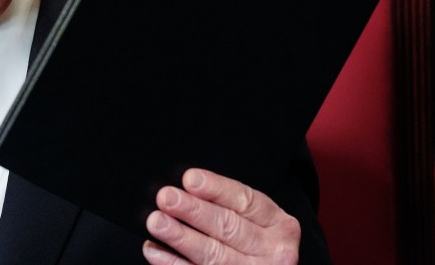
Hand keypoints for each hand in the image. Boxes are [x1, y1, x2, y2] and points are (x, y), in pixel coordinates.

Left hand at [142, 168, 299, 264]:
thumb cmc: (254, 243)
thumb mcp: (255, 222)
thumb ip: (227, 206)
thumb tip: (186, 188)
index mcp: (279, 225)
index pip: (246, 202)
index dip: (216, 189)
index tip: (190, 179)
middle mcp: (272, 252)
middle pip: (229, 227)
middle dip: (194, 211)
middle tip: (167, 198)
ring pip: (214, 255)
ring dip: (181, 237)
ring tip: (157, 222)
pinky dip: (173, 263)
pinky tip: (155, 251)